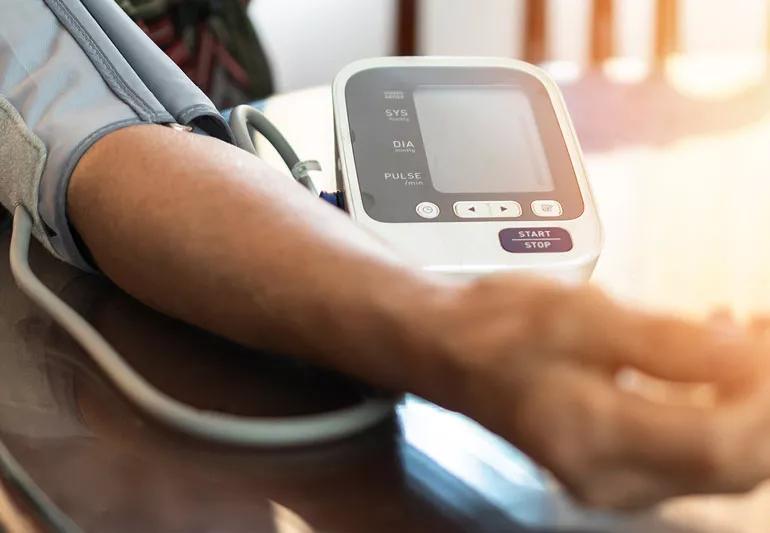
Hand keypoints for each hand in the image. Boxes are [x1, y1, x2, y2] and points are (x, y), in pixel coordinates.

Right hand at [417, 275, 768, 508]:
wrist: (449, 352)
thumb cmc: (497, 328)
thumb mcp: (578, 315)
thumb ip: (664, 339)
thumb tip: (747, 350)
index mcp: (594, 438)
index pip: (723, 443)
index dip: (767, 392)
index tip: (766, 332)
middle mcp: (608, 479)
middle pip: (735, 465)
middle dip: (768, 398)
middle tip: (765, 329)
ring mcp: (612, 483)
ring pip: (721, 464)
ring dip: (750, 403)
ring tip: (745, 334)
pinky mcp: (614, 471)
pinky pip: (692, 454)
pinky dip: (719, 409)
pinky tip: (712, 361)